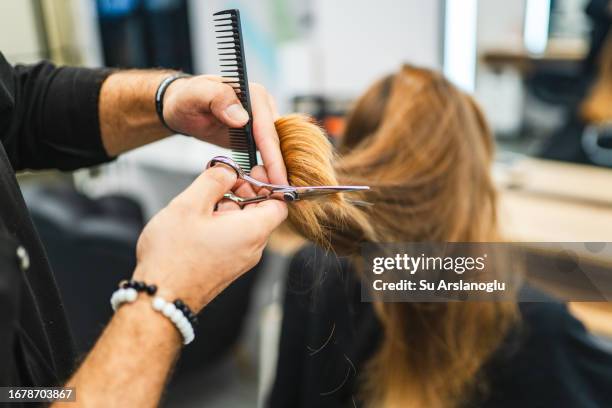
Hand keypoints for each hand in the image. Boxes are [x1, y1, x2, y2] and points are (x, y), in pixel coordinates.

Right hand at [133, 164, 286, 311]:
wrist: (160, 297)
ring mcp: (240, 261)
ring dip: (230, 207)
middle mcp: (252, 248)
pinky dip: (223, 224)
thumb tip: (228, 169)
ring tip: (205, 199)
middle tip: (224, 180)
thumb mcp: (190, 205)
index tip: (251, 171)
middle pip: (261, 213)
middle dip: (245, 192)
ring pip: (245, 226)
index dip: (269, 184)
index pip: (280, 203)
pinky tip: (200, 220)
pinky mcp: (227, 268)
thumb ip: (213, 180)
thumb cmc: (173, 255)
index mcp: (252, 231)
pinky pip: (234, 240)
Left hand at [163, 75, 287, 184]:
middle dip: (278, 170)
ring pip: (275, 150)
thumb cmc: (186, 99)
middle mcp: (264, 107)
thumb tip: (242, 118)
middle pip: (277, 143)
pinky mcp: (258, 135)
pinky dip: (267, 170)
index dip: (274, 158)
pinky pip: (267, 154)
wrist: (183, 106)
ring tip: (273, 195)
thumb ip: (218, 99)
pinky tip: (265, 187)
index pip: (267, 130)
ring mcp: (262, 121)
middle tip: (279, 195)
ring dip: (275, 172)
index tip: (278, 181)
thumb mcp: (195, 95)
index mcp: (254, 94)